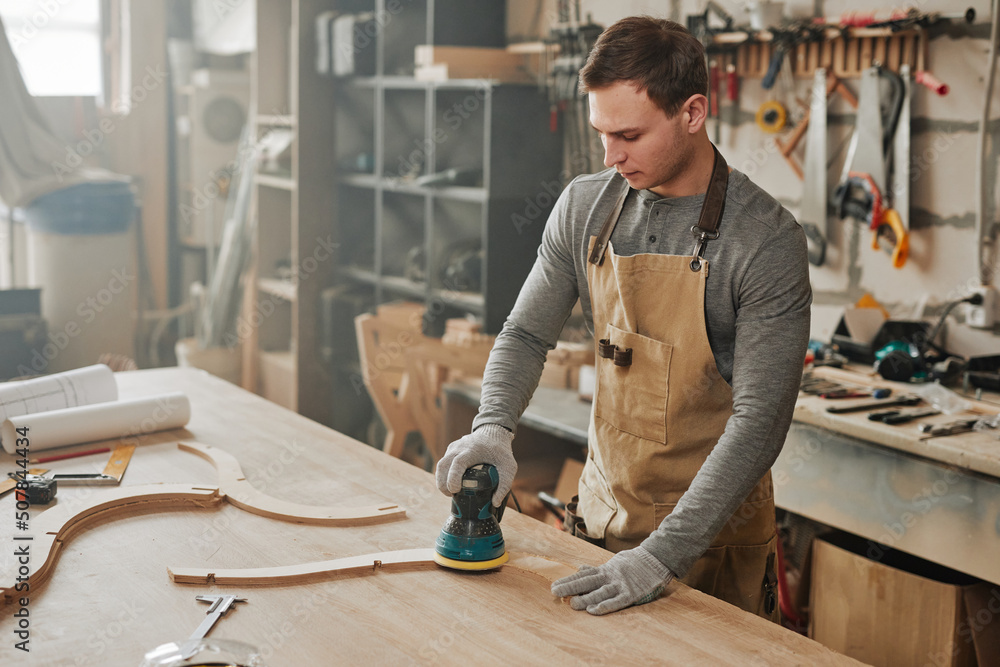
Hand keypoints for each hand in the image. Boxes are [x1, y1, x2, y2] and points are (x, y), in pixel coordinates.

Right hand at [435, 424, 515, 506]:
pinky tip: (452, 483)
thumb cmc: (501, 450)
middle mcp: (459, 448)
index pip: (457, 463)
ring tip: (450, 492)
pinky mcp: (451, 450)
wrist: (494, 432)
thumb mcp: (509, 466)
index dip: (453, 478)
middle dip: (443, 483)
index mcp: (473, 451)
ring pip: (440, 465)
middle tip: (451, 495)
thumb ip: (505, 484)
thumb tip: (495, 502)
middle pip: (443, 465)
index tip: (455, 490)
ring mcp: (453, 448)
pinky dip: (444, 474)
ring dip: (441, 480)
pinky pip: (443, 463)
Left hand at [550, 546, 673, 615]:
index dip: (568, 581)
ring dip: (586, 598)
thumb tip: (580, 568)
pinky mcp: (631, 593)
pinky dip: (606, 606)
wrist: (656, 558)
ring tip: (572, 604)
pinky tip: (594, 610)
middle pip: (587, 582)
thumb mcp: (613, 563)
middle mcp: (610, 576)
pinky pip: (617, 601)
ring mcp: (620, 584)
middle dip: (571, 587)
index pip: (583, 576)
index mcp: (605, 570)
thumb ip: (596, 569)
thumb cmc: (633, 562)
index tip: (554, 586)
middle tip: (555, 592)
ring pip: (600, 592)